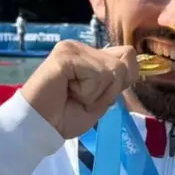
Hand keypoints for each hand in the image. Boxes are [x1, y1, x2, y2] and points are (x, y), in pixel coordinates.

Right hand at [20, 40, 137, 138]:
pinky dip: (86, 93)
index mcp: (90, 55)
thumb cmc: (67, 115)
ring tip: (73, 96)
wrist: (42, 127)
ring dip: (96, 94)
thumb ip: (117, 80)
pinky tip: (67, 92)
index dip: (122, 81)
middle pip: (123, 64)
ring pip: (112, 70)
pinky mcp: (64, 56)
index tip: (97, 95)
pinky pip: (96, 75)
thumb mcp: (102, 99)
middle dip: (108, 91)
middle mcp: (82, 47)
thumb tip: (132, 61)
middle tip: (82, 99)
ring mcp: (72, 48)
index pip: (128, 54)